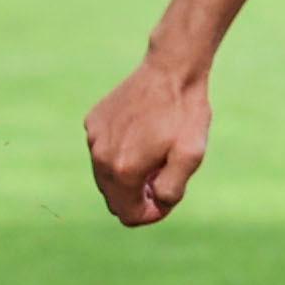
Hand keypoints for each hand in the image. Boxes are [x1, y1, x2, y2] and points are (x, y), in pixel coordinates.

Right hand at [84, 59, 209, 225]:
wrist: (171, 69)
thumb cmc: (185, 113)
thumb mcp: (191, 157)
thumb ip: (171, 190)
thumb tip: (156, 205)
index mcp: (123, 170)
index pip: (128, 215)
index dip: (151, 214)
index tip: (167, 196)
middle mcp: (101, 157)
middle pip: (114, 199)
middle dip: (138, 197)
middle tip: (162, 175)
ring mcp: (93, 138)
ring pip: (106, 177)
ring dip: (128, 175)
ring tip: (154, 156)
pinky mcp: (93, 122)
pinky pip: (102, 152)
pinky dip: (119, 153)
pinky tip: (142, 135)